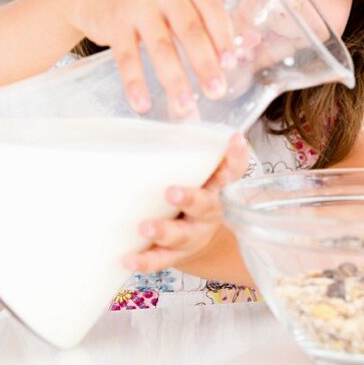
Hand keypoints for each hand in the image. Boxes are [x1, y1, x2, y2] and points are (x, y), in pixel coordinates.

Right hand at [63, 0, 235, 116]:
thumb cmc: (145, 4)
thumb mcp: (175, 3)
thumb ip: (205, 24)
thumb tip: (244, 53)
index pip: (213, 11)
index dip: (224, 38)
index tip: (232, 65)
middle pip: (190, 31)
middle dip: (205, 64)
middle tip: (216, 92)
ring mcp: (137, 5)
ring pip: (161, 47)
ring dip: (174, 80)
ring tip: (184, 108)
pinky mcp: (113, 22)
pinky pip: (127, 58)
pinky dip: (135, 83)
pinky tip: (142, 105)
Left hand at [123, 133, 249, 272]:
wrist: (198, 245)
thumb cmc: (190, 199)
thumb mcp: (196, 175)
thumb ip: (185, 150)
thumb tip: (163, 105)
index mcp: (214, 188)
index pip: (231, 170)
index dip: (235, 156)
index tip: (234, 138)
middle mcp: (207, 212)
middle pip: (205, 205)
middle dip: (190, 198)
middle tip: (172, 191)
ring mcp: (191, 236)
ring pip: (182, 235)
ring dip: (164, 231)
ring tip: (145, 227)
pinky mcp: (174, 254)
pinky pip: (160, 259)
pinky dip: (145, 260)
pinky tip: (128, 258)